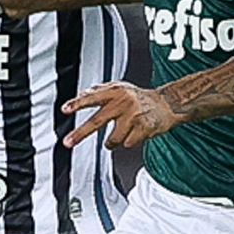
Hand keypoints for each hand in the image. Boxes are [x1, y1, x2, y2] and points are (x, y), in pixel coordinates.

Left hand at [62, 83, 176, 149]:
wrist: (167, 104)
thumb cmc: (139, 99)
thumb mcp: (120, 89)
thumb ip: (100, 91)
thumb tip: (81, 94)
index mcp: (116, 91)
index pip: (93, 97)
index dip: (78, 103)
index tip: (65, 109)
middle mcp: (123, 102)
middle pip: (97, 121)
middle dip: (80, 133)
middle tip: (68, 142)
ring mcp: (134, 116)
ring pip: (113, 139)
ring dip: (114, 141)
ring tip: (123, 132)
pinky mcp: (144, 128)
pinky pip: (128, 144)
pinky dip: (130, 141)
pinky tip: (137, 132)